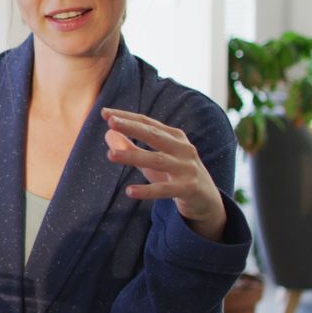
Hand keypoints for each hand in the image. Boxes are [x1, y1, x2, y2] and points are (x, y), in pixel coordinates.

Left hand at [102, 108, 225, 241]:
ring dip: (133, 157)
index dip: (127, 117)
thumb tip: (107, 134)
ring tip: (110, 155)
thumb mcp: (153, 160)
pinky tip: (129, 191)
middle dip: (132, 127)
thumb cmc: (175, 175)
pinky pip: (164, 190)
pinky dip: (147, 190)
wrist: (206, 199)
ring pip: (157, 160)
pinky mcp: (189, 188)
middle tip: (111, 121)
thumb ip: (132, 148)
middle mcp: (183, 148)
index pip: (147, 123)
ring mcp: (187, 168)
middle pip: (154, 135)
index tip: (105, 112)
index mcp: (175, 137)